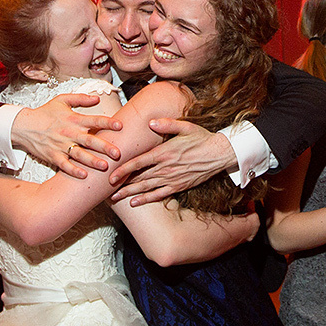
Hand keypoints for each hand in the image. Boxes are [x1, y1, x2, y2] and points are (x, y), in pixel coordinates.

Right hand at [11, 94, 121, 178]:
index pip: (94, 120)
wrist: (23, 125)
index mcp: (73, 119)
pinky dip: (73, 170)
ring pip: (79, 155)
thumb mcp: (62, 100)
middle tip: (118, 153)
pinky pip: (65, 165)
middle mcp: (69, 133)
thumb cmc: (44, 113)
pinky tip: (83, 175)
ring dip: (92, 161)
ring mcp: (61, 146)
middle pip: (90, 140)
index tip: (120, 126)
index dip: (107, 123)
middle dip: (105, 147)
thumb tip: (97, 98)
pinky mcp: (53, 156)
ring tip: (105, 166)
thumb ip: (80, 98)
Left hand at [109, 119, 235, 205]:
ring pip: (146, 188)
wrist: (220, 154)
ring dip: (130, 193)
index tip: (111, 176)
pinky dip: (146, 199)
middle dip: (122, 185)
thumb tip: (151, 122)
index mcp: (164, 153)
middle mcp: (166, 168)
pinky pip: (159, 195)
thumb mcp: (186, 126)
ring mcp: (172, 179)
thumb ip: (167, 123)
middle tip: (106, 191)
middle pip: (139, 178)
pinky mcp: (179, 186)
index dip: (123, 171)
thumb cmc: (202, 138)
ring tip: (115, 198)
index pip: (138, 163)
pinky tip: (135, 202)